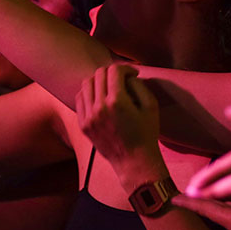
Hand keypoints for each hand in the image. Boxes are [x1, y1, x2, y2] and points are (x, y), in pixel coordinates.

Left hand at [75, 64, 160, 180]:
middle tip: (121, 79)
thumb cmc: (146, 134)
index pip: (114, 71)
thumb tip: (127, 76)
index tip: (132, 74)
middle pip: (99, 74)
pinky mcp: (83, 124)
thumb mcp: (151, 106)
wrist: (134, 161)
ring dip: (99, 81)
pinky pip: (80, 99)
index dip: (126, 68)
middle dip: (112, 72)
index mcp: (117, 102)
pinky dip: (89, 93)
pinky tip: (99, 98)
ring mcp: (88, 117)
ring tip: (109, 88)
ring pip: (86, 84)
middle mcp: (99, 107)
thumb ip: (139, 85)